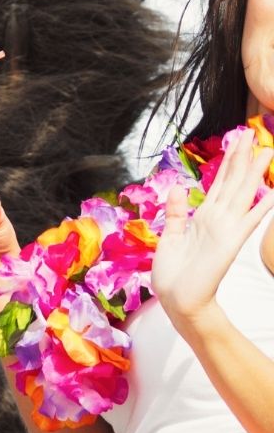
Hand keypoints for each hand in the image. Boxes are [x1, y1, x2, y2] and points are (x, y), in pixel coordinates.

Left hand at [153, 141, 273, 326]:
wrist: (178, 299)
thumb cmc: (173, 273)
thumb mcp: (170, 236)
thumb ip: (176, 212)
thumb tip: (178, 187)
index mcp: (202, 217)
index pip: (219, 183)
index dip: (227, 162)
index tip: (235, 140)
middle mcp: (217, 219)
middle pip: (232, 182)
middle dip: (241, 158)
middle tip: (250, 133)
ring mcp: (225, 228)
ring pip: (242, 193)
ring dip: (253, 173)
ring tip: (266, 152)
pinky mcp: (231, 241)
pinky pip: (249, 219)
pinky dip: (261, 206)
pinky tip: (273, 193)